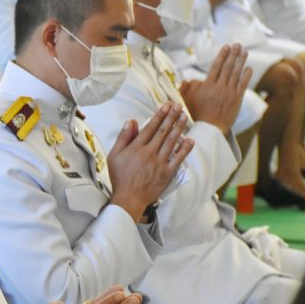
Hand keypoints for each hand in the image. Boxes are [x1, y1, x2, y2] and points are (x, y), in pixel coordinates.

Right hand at [107, 102, 194, 220]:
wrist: (128, 198)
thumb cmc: (119, 177)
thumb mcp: (114, 155)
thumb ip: (123, 137)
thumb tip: (130, 121)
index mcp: (136, 148)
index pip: (150, 127)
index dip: (160, 115)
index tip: (167, 105)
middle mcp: (150, 153)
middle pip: (163, 131)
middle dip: (172, 116)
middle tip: (179, 105)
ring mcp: (160, 163)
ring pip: (171, 142)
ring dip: (179, 128)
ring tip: (184, 116)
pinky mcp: (167, 173)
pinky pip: (178, 159)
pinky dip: (185, 149)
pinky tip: (190, 139)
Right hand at [178, 43, 250, 132]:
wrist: (210, 129)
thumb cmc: (197, 115)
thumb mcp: (187, 101)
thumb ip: (187, 89)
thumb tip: (187, 80)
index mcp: (208, 86)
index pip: (216, 67)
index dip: (222, 56)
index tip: (226, 47)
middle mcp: (220, 87)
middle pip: (228, 67)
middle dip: (233, 55)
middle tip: (237, 45)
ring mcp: (230, 93)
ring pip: (236, 74)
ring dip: (241, 61)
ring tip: (244, 51)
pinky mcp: (237, 99)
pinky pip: (243, 85)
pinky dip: (246, 76)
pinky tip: (249, 68)